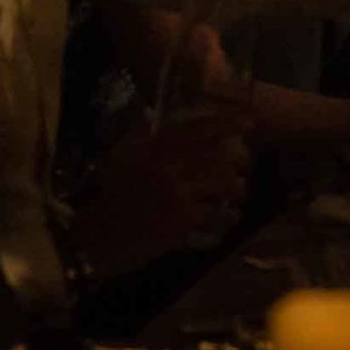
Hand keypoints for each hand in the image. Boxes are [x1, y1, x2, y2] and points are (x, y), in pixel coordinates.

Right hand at [67, 106, 254, 277]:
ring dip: (236, 189)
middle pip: (221, 156)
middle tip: (243, 167)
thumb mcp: (123, 154)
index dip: (230, 121)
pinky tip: (227, 217)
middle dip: (240, 161)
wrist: (98, 237)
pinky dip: (227, 216)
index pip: (201, 127)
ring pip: (225, 184)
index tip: (250, 120)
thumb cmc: (112, 194)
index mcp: (155, 146)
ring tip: (236, 194)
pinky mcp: (183, 220)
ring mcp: (178, 193)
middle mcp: (169, 164)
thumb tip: (156, 111)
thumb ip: (142, 132)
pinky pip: (218, 213)